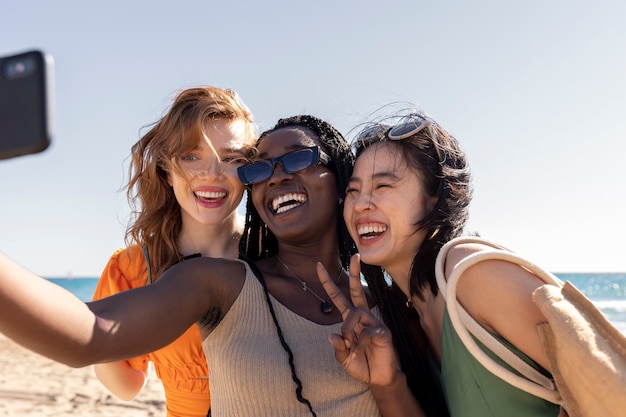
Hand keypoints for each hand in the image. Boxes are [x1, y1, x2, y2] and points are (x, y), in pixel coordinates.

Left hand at [317, 254, 399, 386]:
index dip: (328, 282)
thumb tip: (332, 335)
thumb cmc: (361, 364)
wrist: (378, 379)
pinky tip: (358, 353)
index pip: (338, 297)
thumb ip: (338, 347)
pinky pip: (367, 331)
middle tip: (355, 255)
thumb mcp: (343, 358)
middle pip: (356, 290)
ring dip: (348, 330)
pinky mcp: (383, 332)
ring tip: (350, 346)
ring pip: (355, 313)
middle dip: (355, 272)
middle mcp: (362, 317)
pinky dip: (359, 344)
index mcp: (350, 320)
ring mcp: (373, 322)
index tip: (319, 266)